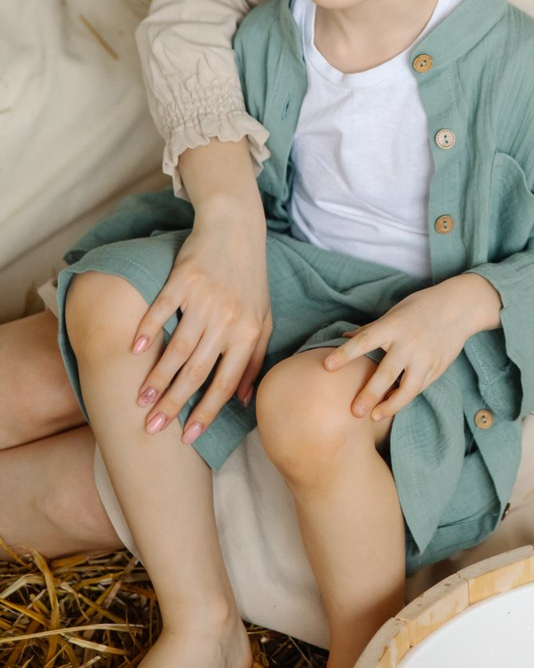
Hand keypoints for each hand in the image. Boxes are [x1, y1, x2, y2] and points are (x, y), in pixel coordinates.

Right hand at [136, 142, 269, 441]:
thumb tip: (245, 402)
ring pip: (178, 347)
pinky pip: (163, 310)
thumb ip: (256, 360)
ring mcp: (205, 299)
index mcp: (248, 333)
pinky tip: (135, 351)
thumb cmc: (250, 280)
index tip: (189, 438)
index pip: (226, 382)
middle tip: (152, 428)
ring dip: (156, 377)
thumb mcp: (263, 320)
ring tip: (139, 400)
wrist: (237, 230)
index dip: (207, 412)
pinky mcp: (185, 279)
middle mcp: (228, 319)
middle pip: (197, 371)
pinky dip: (148, 331)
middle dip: (174, 404)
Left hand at [323, 272, 501, 422]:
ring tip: (375, 416)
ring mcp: (425, 357)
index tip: (327, 367)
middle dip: (369, 394)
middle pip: (386, 373)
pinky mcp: (437, 368)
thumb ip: (371, 329)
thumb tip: (343, 338)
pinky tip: (393, 405)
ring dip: (390, 405)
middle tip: (353, 411)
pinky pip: (419, 387)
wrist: (460, 308)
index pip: (364, 341)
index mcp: (394, 326)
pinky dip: (405, 398)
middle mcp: (408, 343)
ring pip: (407, 389)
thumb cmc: (421, 307)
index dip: (345, 354)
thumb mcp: (395, 312)